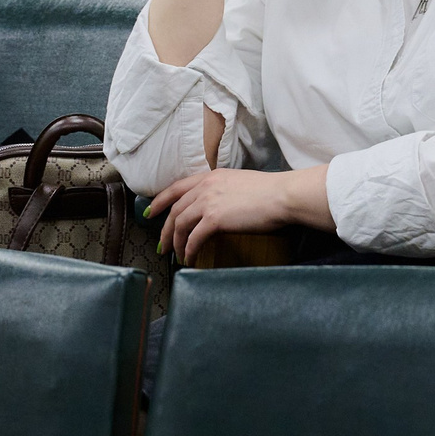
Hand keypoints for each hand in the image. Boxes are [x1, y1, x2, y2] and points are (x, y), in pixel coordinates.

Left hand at [146, 166, 327, 262]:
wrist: (283, 196)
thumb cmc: (270, 192)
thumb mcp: (240, 183)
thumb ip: (223, 191)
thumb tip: (218, 207)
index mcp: (211, 177)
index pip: (176, 188)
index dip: (160, 202)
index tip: (151, 213)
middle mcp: (205, 187)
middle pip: (174, 210)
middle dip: (164, 231)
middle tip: (162, 246)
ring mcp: (208, 202)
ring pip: (179, 225)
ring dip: (176, 244)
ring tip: (178, 256)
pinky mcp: (214, 219)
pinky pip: (193, 238)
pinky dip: (189, 250)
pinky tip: (191, 258)